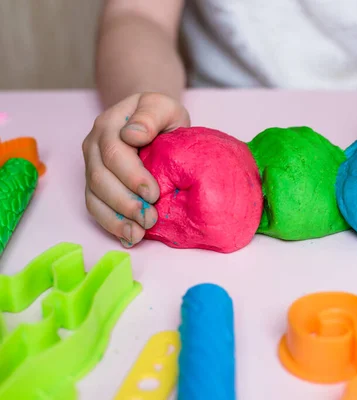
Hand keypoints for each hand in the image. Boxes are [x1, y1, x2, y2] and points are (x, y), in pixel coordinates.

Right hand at [82, 92, 189, 246]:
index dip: (132, 175)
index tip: (154, 193)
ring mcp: (92, 167)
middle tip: (150, 218)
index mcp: (109, 125)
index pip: (114, 152)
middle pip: (101, 179)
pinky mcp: (95, 185)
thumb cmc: (160, 116)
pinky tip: (129, 236)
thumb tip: (133, 135)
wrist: (150, 121)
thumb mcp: (163, 106)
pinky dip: (111, 225)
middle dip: (125, 202)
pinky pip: (96, 208)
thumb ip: (150, 116)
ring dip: (117, 218)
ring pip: (95, 196)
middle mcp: (94, 146)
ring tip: (139, 233)